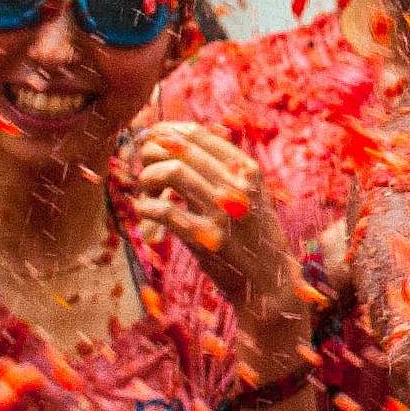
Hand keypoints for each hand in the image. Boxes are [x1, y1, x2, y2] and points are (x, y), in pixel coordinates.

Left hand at [129, 121, 301, 320]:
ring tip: (144, 190)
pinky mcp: (205, 238)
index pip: (197, 134)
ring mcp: (222, 210)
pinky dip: (146, 207)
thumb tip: (180, 140)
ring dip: (147, 177)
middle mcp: (237, 184)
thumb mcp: (252, 193)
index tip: (148, 138)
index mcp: (246, 169)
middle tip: (141, 164)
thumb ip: (224, 168)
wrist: (268, 279)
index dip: (165, 132)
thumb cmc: (253, 235)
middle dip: (150, 152)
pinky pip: (164, 211)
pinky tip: (144, 211)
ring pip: (171, 172)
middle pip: (179, 149)